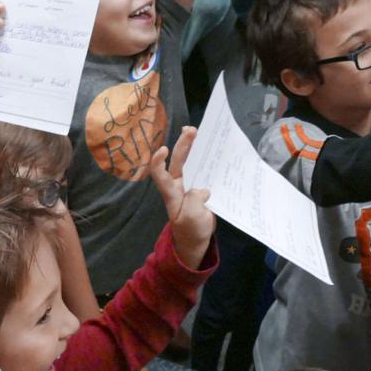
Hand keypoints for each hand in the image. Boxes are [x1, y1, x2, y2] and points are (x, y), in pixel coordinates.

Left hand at [148, 126, 214, 268]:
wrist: (195, 240)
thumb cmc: (190, 230)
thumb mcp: (192, 218)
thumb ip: (195, 201)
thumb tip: (203, 189)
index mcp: (171, 193)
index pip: (159, 174)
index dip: (158, 161)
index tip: (163, 150)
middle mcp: (177, 185)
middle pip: (177, 161)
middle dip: (182, 144)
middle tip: (191, 130)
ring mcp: (188, 185)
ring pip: (188, 161)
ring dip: (192, 146)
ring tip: (197, 131)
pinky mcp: (199, 187)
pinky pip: (200, 169)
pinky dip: (204, 157)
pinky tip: (212, 148)